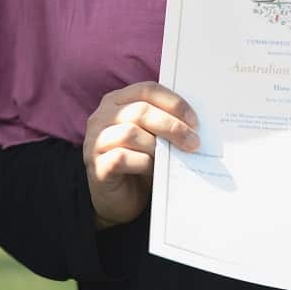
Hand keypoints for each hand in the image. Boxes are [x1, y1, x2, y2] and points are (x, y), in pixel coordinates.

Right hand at [83, 81, 198, 229]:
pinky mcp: (96, 166)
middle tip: (193, 141)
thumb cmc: (139, 160)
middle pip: (141, 111)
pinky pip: (122, 158)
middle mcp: (101, 116)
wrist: (119, 199)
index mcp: (117, 101)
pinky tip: (155, 169)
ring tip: (176, 156)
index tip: (194, 120)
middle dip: (172, 125)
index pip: (147, 90)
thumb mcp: (152, 135)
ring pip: (131, 133)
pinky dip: (144, 162)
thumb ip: (163, 122)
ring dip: (159, 145)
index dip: (173, 102)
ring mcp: (95, 141)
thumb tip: (193, 123)